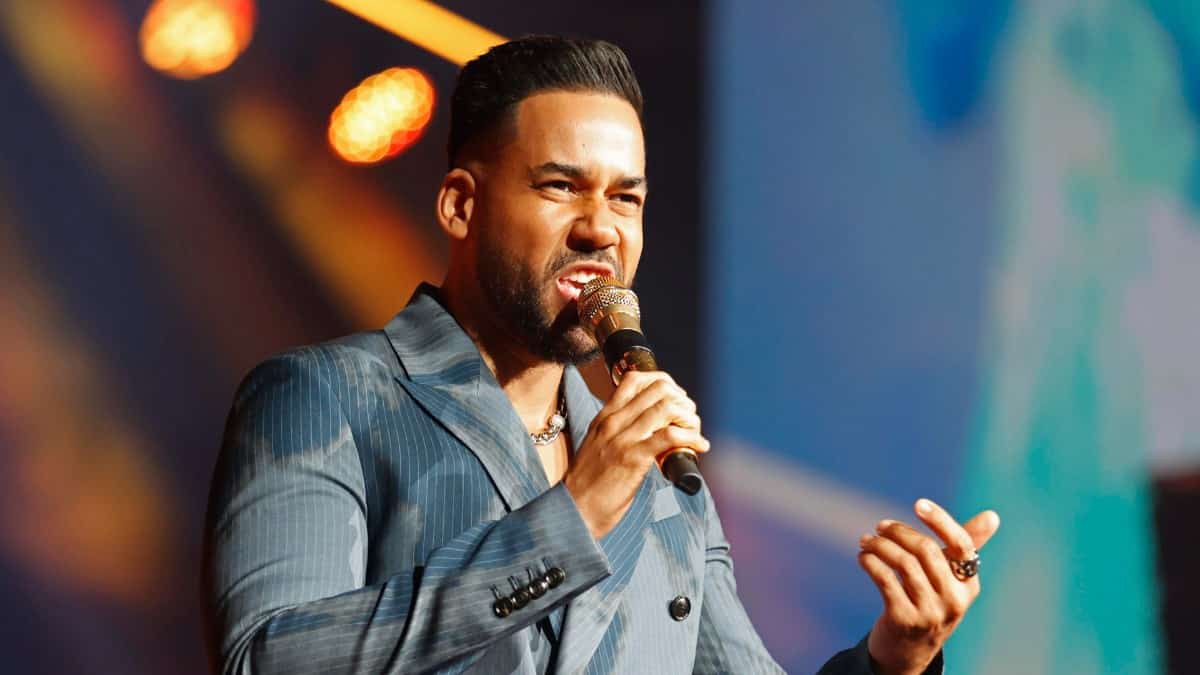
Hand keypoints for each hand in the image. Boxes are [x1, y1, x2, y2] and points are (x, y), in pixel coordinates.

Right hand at [564, 371, 708, 538]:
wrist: (573, 511)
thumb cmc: (588, 486)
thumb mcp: (597, 448)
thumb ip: (617, 434)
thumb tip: (648, 430)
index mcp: (604, 417)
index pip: (635, 379)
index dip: (664, 383)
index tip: (675, 401)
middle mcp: (613, 422)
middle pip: (658, 389)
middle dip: (682, 400)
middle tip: (688, 419)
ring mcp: (623, 438)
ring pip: (666, 408)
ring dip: (689, 418)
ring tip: (694, 433)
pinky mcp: (633, 458)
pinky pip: (670, 436)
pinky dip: (691, 438)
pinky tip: (699, 447)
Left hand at [857, 499, 1000, 674]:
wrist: (909, 653)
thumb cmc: (930, 605)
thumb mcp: (950, 580)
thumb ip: (965, 547)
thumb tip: (993, 515)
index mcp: (969, 586)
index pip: (962, 546)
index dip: (940, 521)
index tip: (919, 504)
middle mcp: (954, 600)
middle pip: (926, 550)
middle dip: (899, 532)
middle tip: (880, 526)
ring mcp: (930, 612)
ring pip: (903, 563)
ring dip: (879, 546)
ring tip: (866, 541)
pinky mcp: (904, 620)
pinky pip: (884, 579)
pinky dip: (870, 562)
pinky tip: (863, 558)